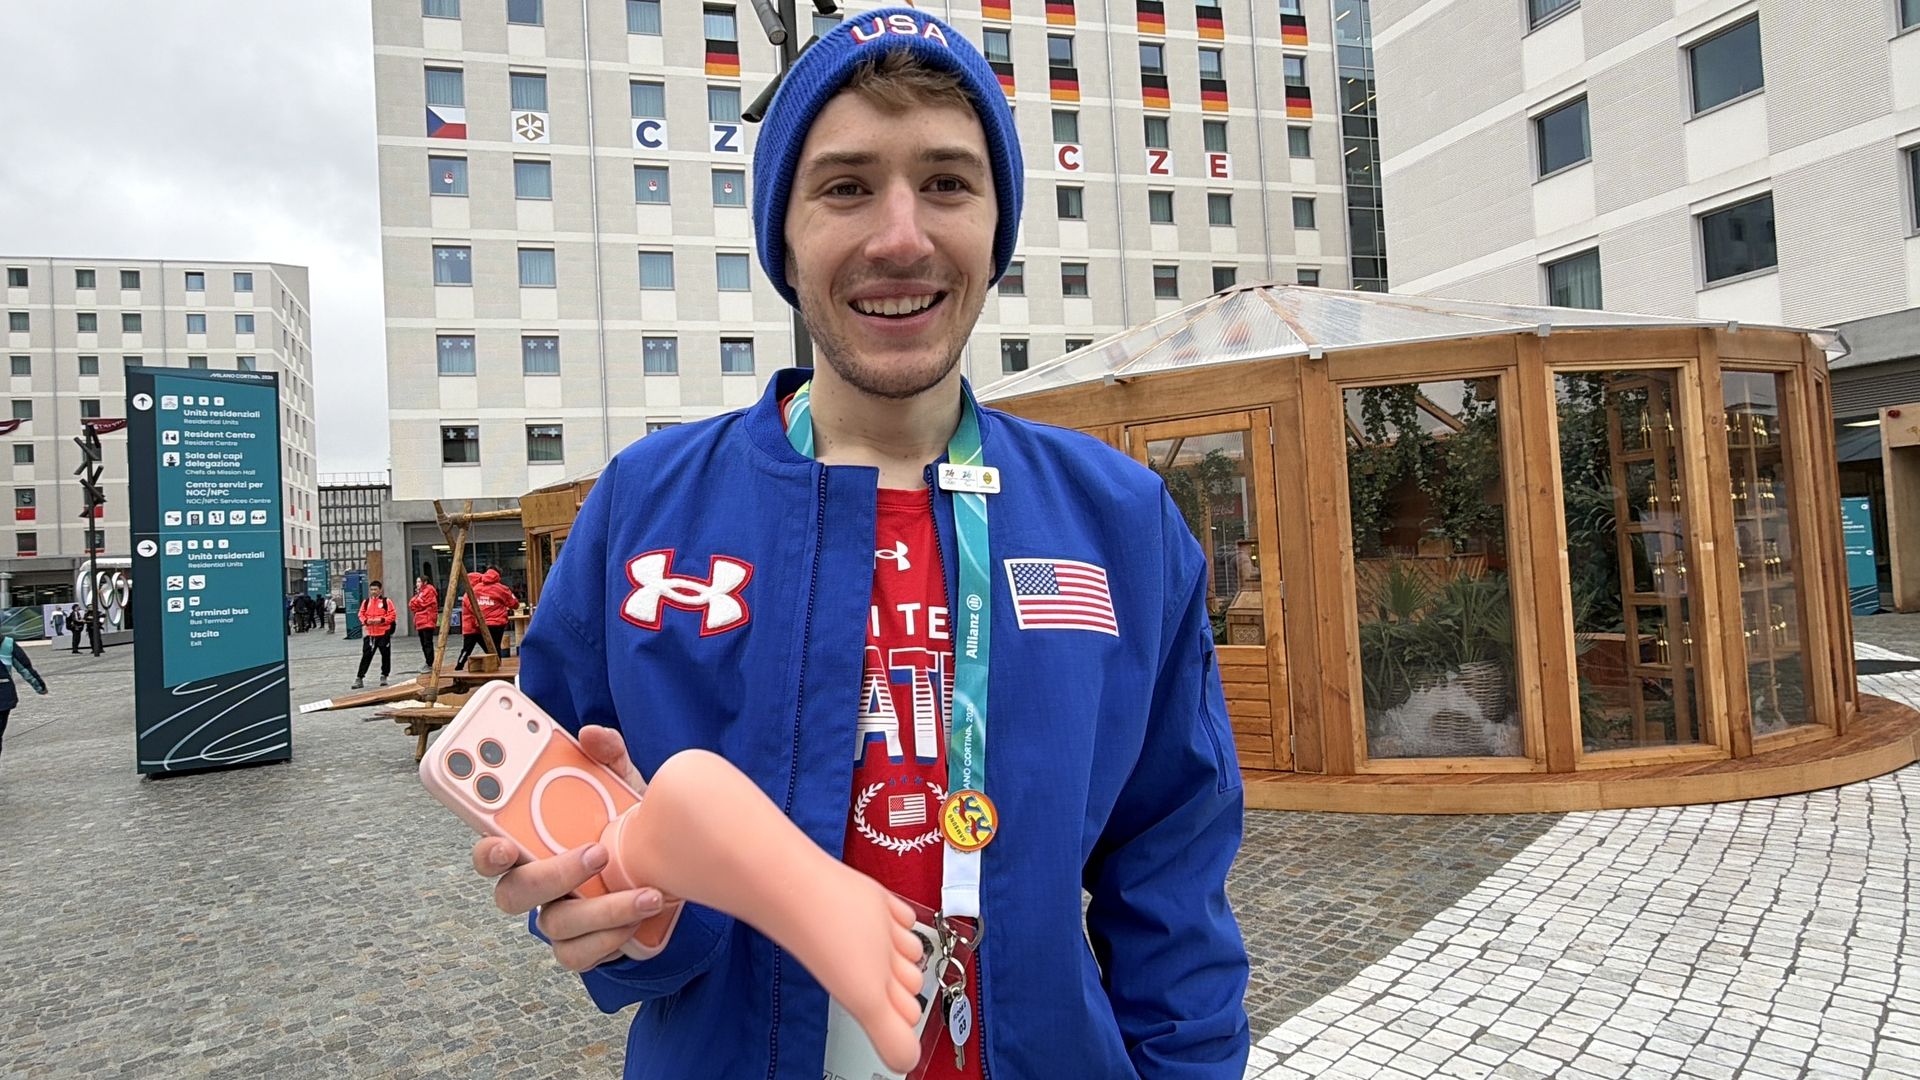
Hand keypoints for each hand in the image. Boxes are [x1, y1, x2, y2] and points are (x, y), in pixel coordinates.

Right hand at [470, 725, 663, 971]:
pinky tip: (642, 914)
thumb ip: (607, 756)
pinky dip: (611, 937)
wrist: (663, 872)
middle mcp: (534, 883)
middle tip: (596, 852)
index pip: (489, 850)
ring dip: (603, 909)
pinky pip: (580, 953)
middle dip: (553, 874)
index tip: (500, 844)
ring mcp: (556, 917)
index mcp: (530, 843)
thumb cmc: (623, 827)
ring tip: (648, 892)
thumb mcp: (620, 786)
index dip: (485, 850)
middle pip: (514, 892)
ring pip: (556, 924)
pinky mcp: (581, 946)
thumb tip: (593, 733)